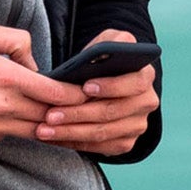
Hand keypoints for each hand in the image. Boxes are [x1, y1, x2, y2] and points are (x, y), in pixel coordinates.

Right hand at [0, 22, 86, 150]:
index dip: (74, 95)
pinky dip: (12, 129)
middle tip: (79, 109)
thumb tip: (34, 62)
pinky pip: (4, 137)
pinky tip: (10, 120)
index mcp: (6, 78)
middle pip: (47, 116)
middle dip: (64, 114)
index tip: (86, 94)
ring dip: (43, 126)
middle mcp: (2, 107)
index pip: (54, 92)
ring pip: (30, 131)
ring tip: (55, 120)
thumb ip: (15, 41)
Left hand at [35, 29, 158, 156]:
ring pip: (102, 133)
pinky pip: (98, 147)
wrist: (106, 82)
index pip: (134, 83)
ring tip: (44, 130)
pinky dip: (73, 143)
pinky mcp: (125, 143)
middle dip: (77, 114)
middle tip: (50, 115)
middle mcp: (146, 103)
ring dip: (70, 132)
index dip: (111, 86)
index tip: (85, 87)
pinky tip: (53, 138)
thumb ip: (107, 43)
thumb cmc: (102, 60)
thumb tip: (96, 56)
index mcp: (145, 76)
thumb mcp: (107, 42)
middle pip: (111, 112)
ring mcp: (137, 126)